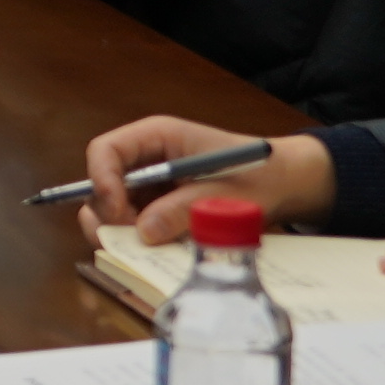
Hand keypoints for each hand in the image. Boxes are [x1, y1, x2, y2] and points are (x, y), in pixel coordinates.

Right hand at [82, 120, 333, 229]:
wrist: (284, 184)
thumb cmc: (259, 175)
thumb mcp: (226, 192)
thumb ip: (184, 209)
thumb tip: (144, 232)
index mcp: (157, 137)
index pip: (105, 151)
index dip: (101, 180)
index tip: (116, 213)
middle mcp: (146, 159)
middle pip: (100, 184)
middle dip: (108, 214)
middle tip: (133, 239)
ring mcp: (149, 185)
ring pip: (111, 209)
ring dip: (122, 231)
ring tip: (154, 246)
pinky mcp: (156, 208)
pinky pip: (133, 225)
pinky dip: (139, 241)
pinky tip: (165, 247)